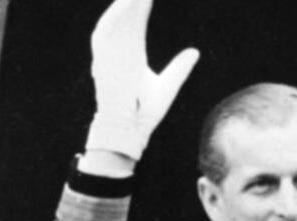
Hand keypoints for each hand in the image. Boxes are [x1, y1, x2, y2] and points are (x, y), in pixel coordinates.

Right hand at [85, 0, 199, 160]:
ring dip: (122, 5)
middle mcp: (119, 54)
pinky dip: (112, 18)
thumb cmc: (145, 113)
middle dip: (132, 0)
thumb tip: (194, 52)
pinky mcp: (102, 64)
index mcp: (132, 56)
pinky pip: (104, 35)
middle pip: (124, 18)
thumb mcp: (168, 85)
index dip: (142, 6)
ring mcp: (109, 58)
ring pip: (113, 22)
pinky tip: (123, 3)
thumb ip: (179, 68)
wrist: (130, 130)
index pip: (136, 23)